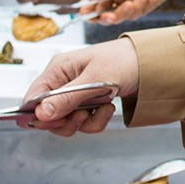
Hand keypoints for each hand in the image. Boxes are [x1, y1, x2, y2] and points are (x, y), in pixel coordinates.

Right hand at [22, 42, 138, 133]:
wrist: (151, 64)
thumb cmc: (123, 60)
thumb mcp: (95, 79)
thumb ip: (67, 98)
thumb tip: (41, 114)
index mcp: (58, 70)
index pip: (33, 97)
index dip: (39, 114)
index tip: (56, 121)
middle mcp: (63, 82)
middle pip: (48, 115)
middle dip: (66, 121)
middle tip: (83, 115)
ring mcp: (75, 94)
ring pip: (66, 122)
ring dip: (85, 122)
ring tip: (101, 108)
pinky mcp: (88, 104)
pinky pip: (84, 123)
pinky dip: (96, 122)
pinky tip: (108, 109)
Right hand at [84, 0, 184, 25]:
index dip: (86, 7)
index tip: (88, 12)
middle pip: (98, 14)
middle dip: (103, 17)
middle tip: (109, 16)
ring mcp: (123, 3)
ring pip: (115, 18)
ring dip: (122, 13)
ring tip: (132, 3)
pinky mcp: (137, 9)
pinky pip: (132, 15)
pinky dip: (138, 6)